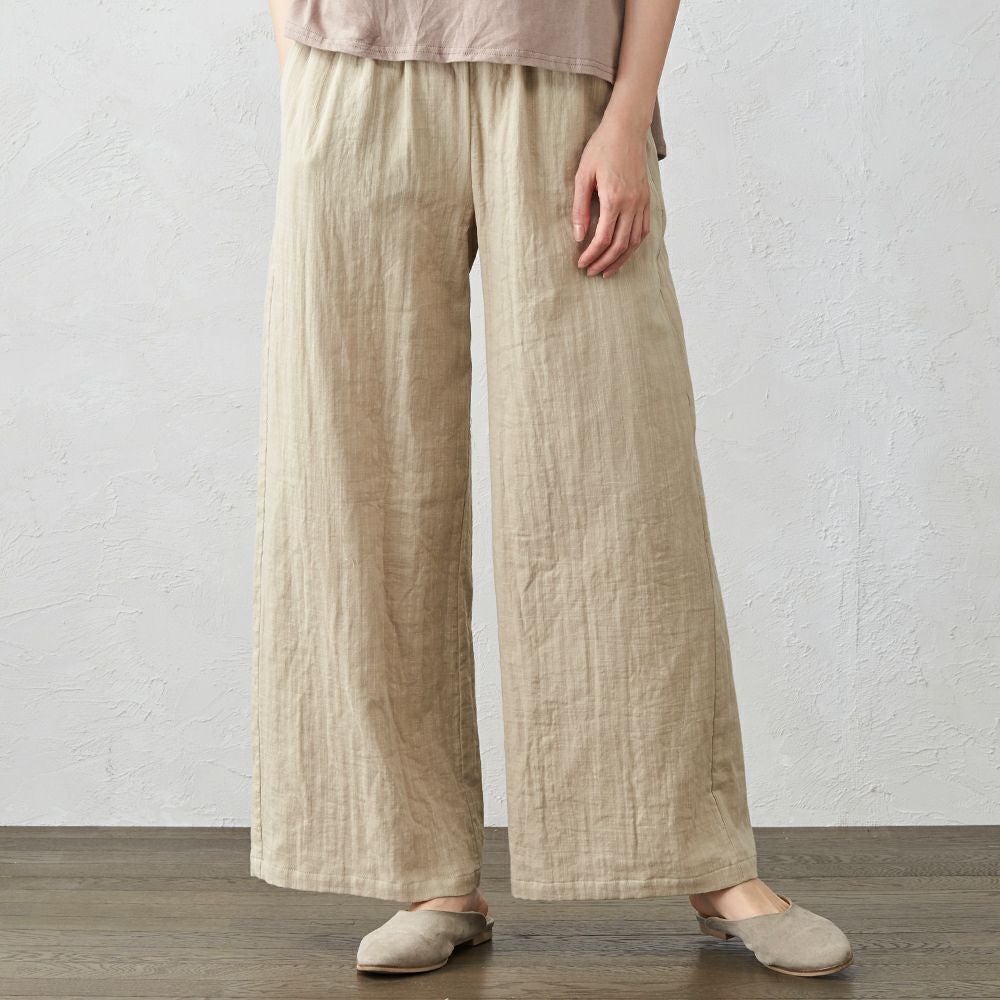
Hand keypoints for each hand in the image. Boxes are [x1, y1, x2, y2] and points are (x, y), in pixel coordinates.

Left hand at [573, 117, 650, 278]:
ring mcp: (642, 202)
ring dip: (620, 260)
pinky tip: (623, 252)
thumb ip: (580, 208)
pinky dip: (633, 246)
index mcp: (615, 198)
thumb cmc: (601, 149)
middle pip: (620, 245)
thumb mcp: (582, 176)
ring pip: (634, 242)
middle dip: (604, 263)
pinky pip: (643, 231)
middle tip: (591, 272)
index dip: (591, 255)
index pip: (603, 238)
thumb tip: (578, 236)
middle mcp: (632, 204)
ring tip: (607, 270)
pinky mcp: (647, 199)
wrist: (626, 129)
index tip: (581, 264)